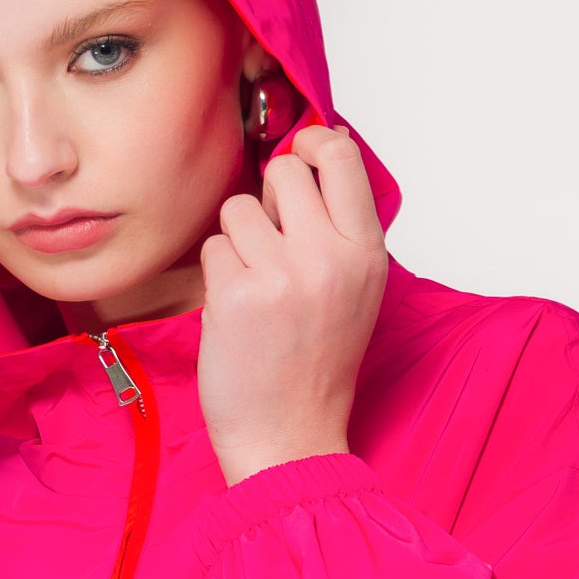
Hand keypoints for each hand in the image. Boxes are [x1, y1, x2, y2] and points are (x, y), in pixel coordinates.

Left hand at [194, 127, 389, 484]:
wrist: (290, 435)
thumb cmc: (317, 364)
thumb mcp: (355, 289)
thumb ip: (339, 226)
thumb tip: (311, 153)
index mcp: (366, 253)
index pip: (342, 156)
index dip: (313, 142)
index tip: (302, 151)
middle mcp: (328, 257)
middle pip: (284, 169)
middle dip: (270, 198)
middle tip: (274, 244)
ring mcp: (281, 275)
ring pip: (239, 208)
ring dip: (238, 240)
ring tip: (257, 286)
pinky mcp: (235, 295)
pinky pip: (213, 248)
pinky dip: (218, 274)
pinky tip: (238, 311)